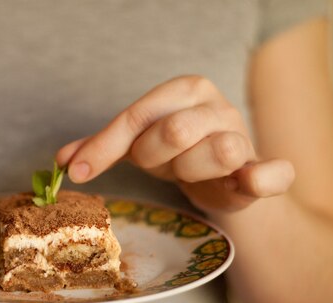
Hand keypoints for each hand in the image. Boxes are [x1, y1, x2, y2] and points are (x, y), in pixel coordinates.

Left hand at [57, 75, 294, 212]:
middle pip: (173, 132)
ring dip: (191, 173)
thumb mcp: (138, 143)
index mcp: (186, 90)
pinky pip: (271, 172)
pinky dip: (262, 178)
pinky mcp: (264, 170)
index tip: (75, 172)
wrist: (222, 176)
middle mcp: (217, 107)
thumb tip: (61, 160)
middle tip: (158, 166)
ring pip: (216, 152)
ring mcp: (244, 136)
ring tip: (189, 173)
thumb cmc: (176, 153)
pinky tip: (249, 182)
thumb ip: (103, 147)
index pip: (138, 116)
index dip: (104, 146)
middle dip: (154, 157)